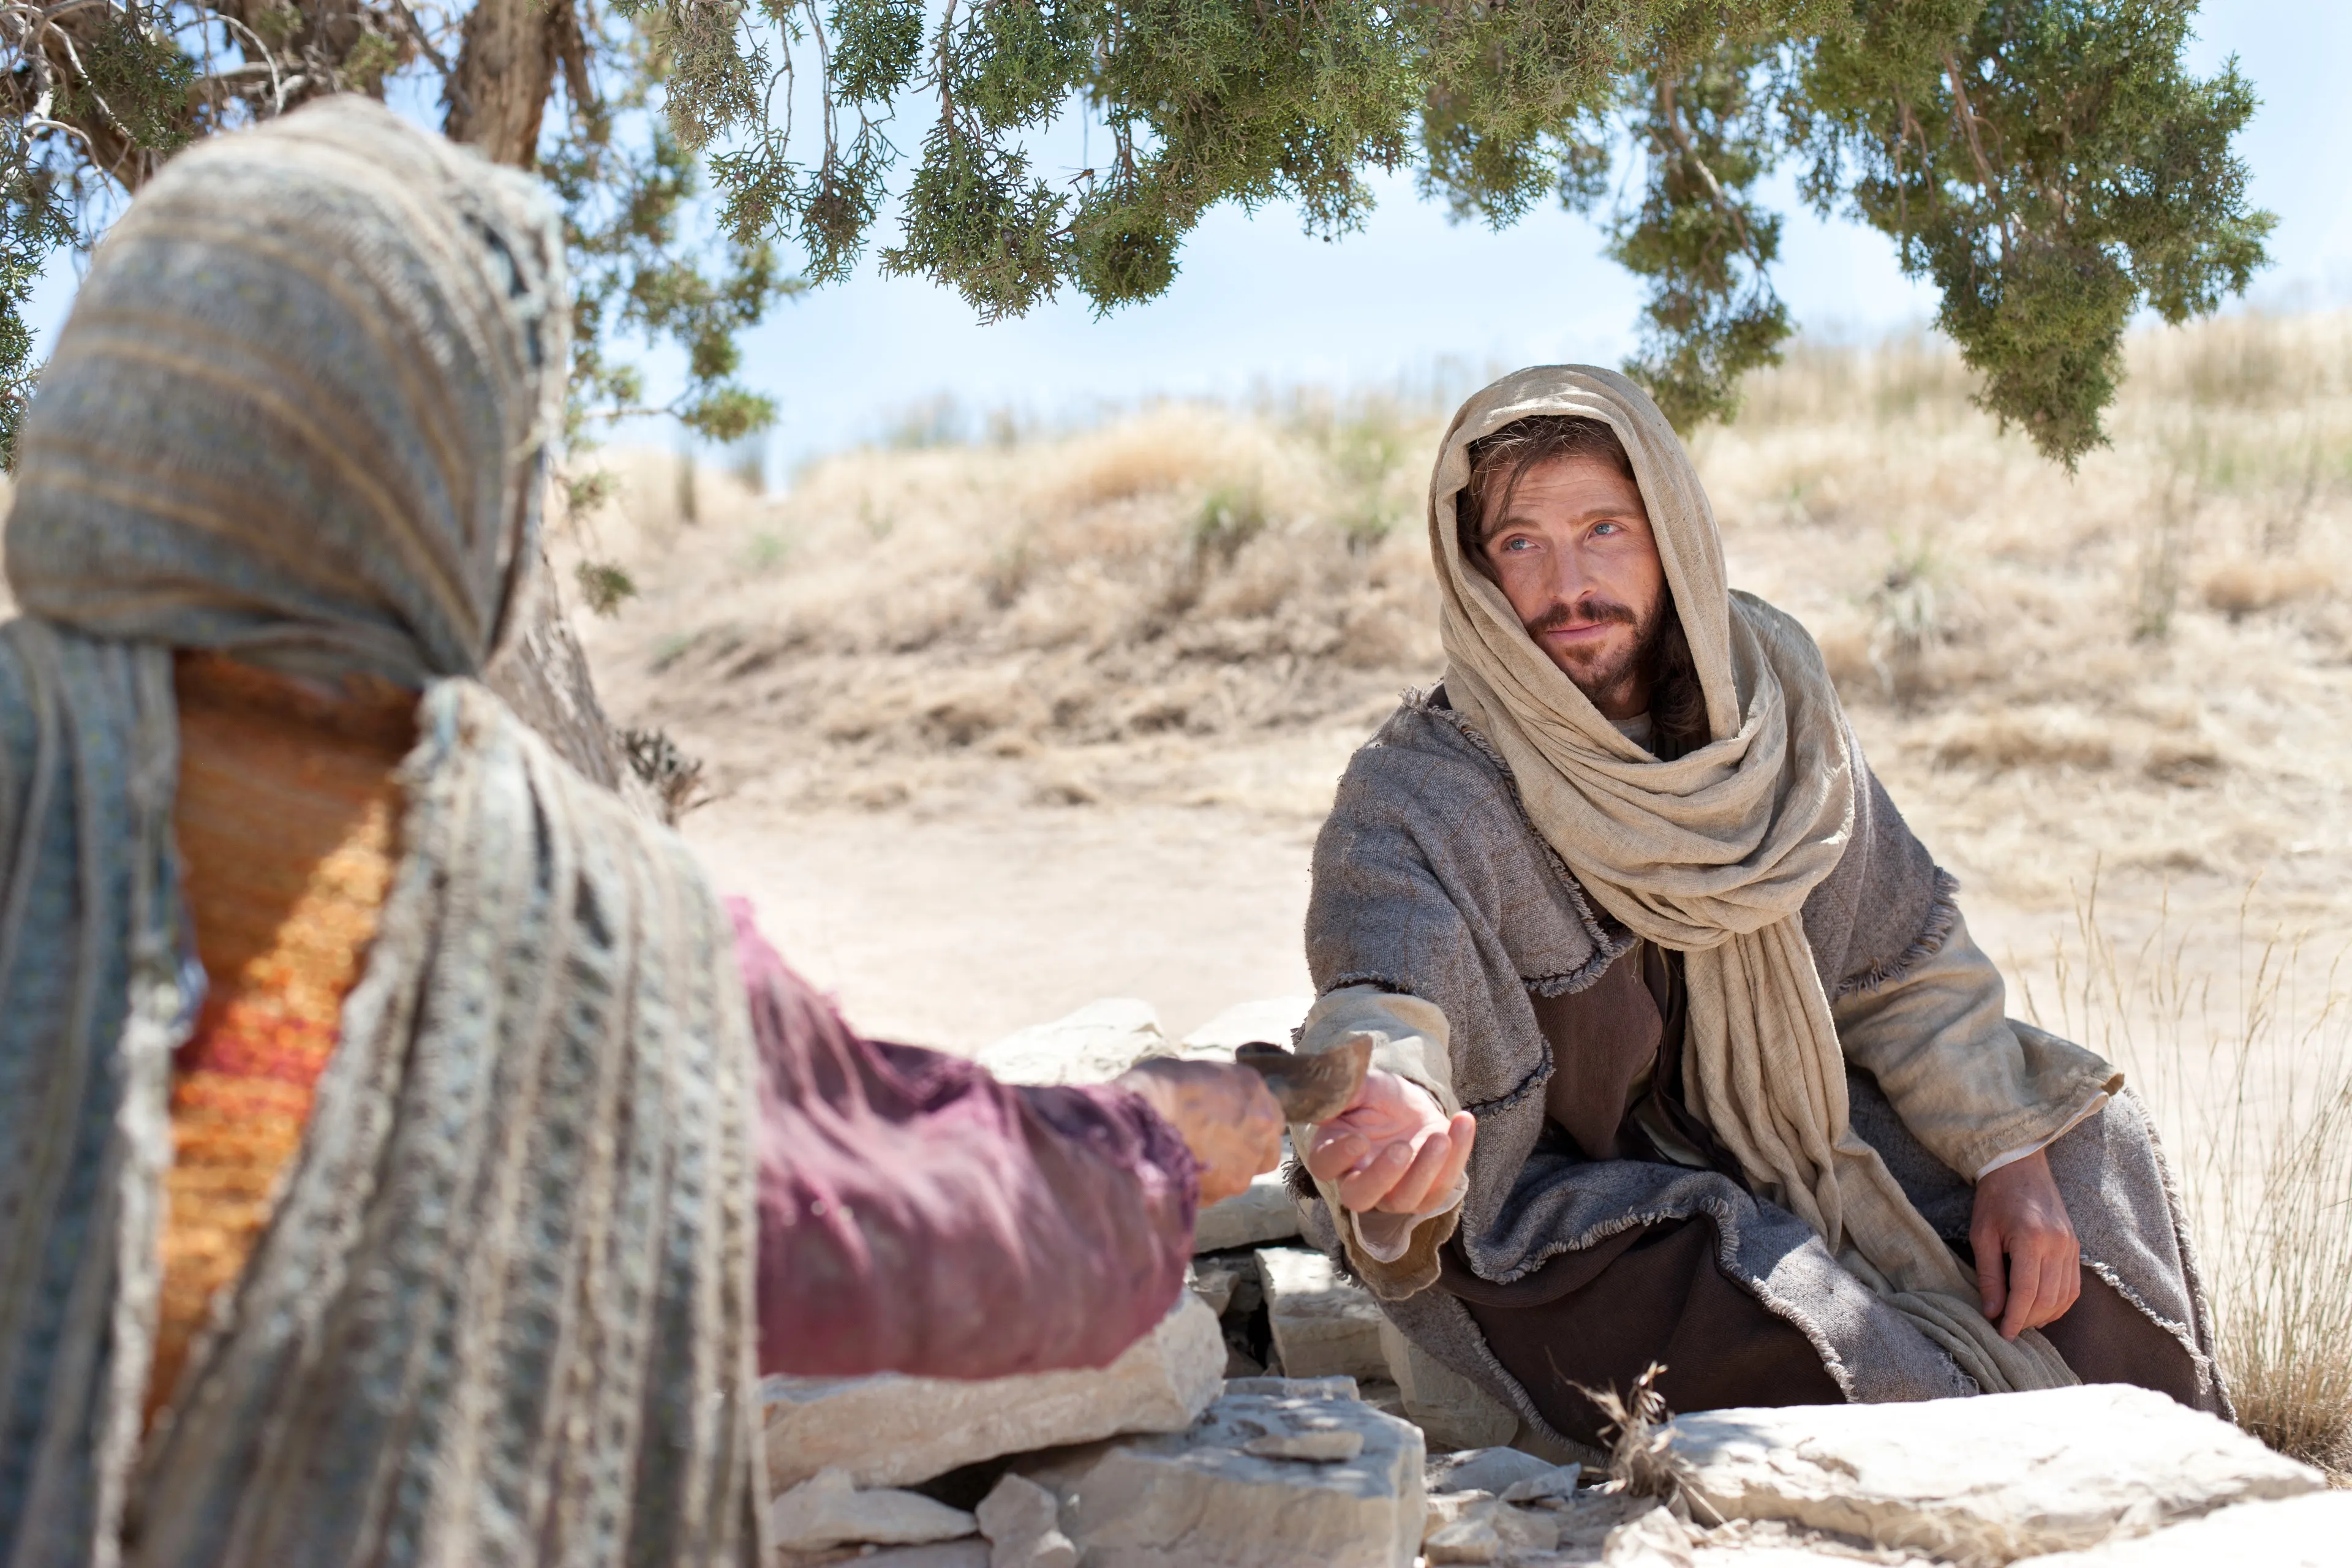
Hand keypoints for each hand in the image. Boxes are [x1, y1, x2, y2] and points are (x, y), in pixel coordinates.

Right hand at [1115, 1059, 1285, 1207]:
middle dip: (1244, 1152)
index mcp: (1255, 1090)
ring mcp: (1247, 1161)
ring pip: (1240, 1174)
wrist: (1142, 1118)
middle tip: (1212, 1147)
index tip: (1229, 1128)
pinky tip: (1179, 1171)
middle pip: (1264, 1151)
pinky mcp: (1226, 1187)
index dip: (1249, 1125)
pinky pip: (1217, 1190)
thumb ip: (1223, 1092)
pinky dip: (1203, 1185)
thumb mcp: (1200, 1072)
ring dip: (1222, 1171)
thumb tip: (1219, 1105)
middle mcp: (1262, 1127)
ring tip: (1188, 1160)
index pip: (1270, 1117)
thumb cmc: (1160, 1086)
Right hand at [1300, 1068, 1476, 1215]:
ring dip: (1425, 1169)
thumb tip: (1330, 1093)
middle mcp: (1358, 1180)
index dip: (1338, 1157)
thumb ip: (1346, 1091)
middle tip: (1402, 1148)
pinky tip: (1462, 1122)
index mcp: (1332, 1151)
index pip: (1324, 1165)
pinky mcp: (1427, 1193)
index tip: (1359, 1139)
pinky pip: (1443, 1185)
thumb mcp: (1363, 1086)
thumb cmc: (1379, 1098)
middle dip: (1382, 1176)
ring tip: (1441, 1137)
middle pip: (1359, 1197)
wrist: (1412, 1107)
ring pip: (1405, 1198)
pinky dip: (1457, 1155)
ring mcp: (1393, 1193)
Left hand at [1969, 1148, 2080, 1339]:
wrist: (2020, 1167)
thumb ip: (1989, 1275)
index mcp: (2033, 1240)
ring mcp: (2072, 1247)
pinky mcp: (2076, 1247)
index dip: (2015, 1318)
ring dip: (2045, 1315)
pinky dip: (2059, 1303)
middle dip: (2028, 1320)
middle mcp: (2059, 1246)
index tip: (2003, 1335)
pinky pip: (2073, 1286)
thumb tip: (1992, 1311)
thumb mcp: (1982, 1234)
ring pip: (2065, 1296)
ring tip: (2022, 1321)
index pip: (2026, 1292)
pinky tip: (2041, 1309)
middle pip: (2048, 1298)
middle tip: (2007, 1329)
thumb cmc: (1995, 1199)